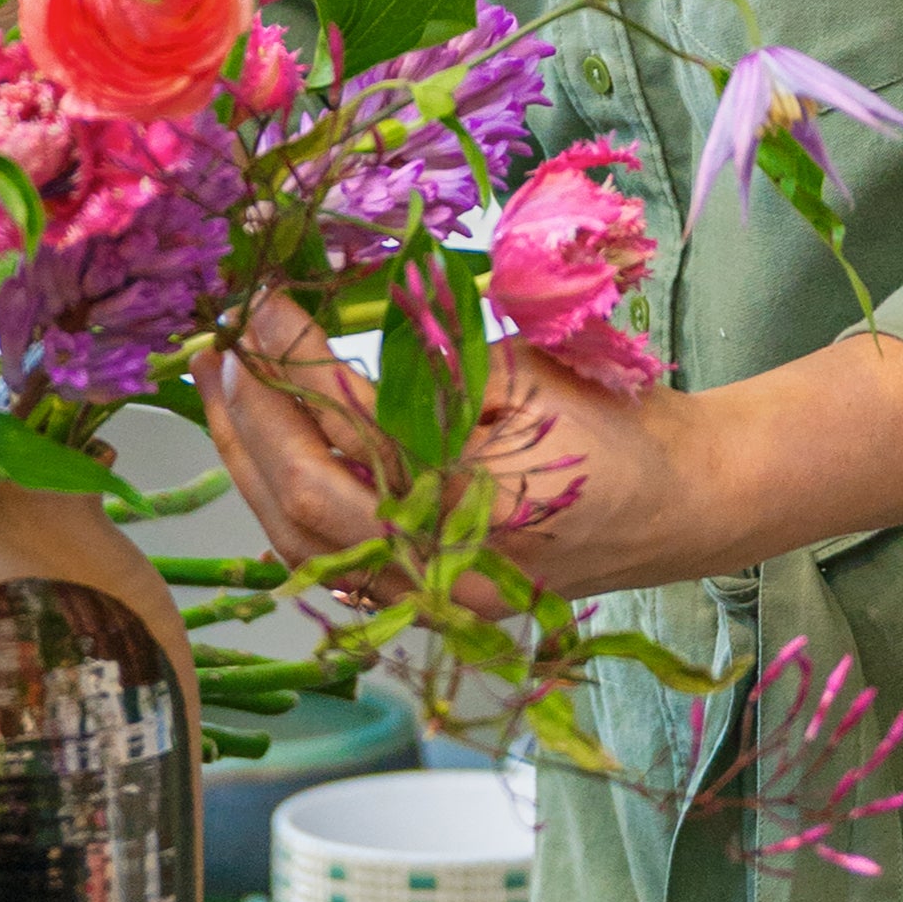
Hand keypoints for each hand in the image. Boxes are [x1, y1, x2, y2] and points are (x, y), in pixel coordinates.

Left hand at [198, 295, 721, 611]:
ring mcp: (431, 595)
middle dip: (247, 414)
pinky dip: (280, 510)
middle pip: (304, 496)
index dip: (291, 356)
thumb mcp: (519, 370)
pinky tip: (259, 457)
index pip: (349, 421)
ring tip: (221, 393)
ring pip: (302, 545)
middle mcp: (440, 563)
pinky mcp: (427, 601)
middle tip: (218, 346)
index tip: (259, 300)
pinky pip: (329, 565)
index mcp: (468, 498)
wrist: (684, 504)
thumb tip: (319, 325)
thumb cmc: (615, 424)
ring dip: (249, 465)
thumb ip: (423, 365)